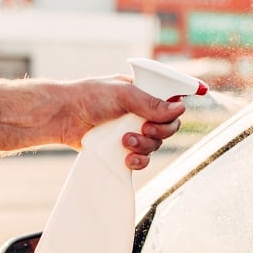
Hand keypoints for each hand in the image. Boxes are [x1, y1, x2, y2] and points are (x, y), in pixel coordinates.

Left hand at [52, 75, 186, 169]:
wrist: (62, 117)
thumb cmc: (88, 97)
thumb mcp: (122, 95)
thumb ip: (150, 103)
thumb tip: (179, 106)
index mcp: (145, 91)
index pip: (173, 96)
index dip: (180, 103)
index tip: (189, 103)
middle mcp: (143, 110)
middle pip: (170, 125)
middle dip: (160, 131)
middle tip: (145, 129)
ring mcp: (134, 129)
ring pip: (157, 143)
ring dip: (145, 146)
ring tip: (125, 142)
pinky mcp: (125, 148)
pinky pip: (144, 158)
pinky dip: (139, 160)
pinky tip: (128, 158)